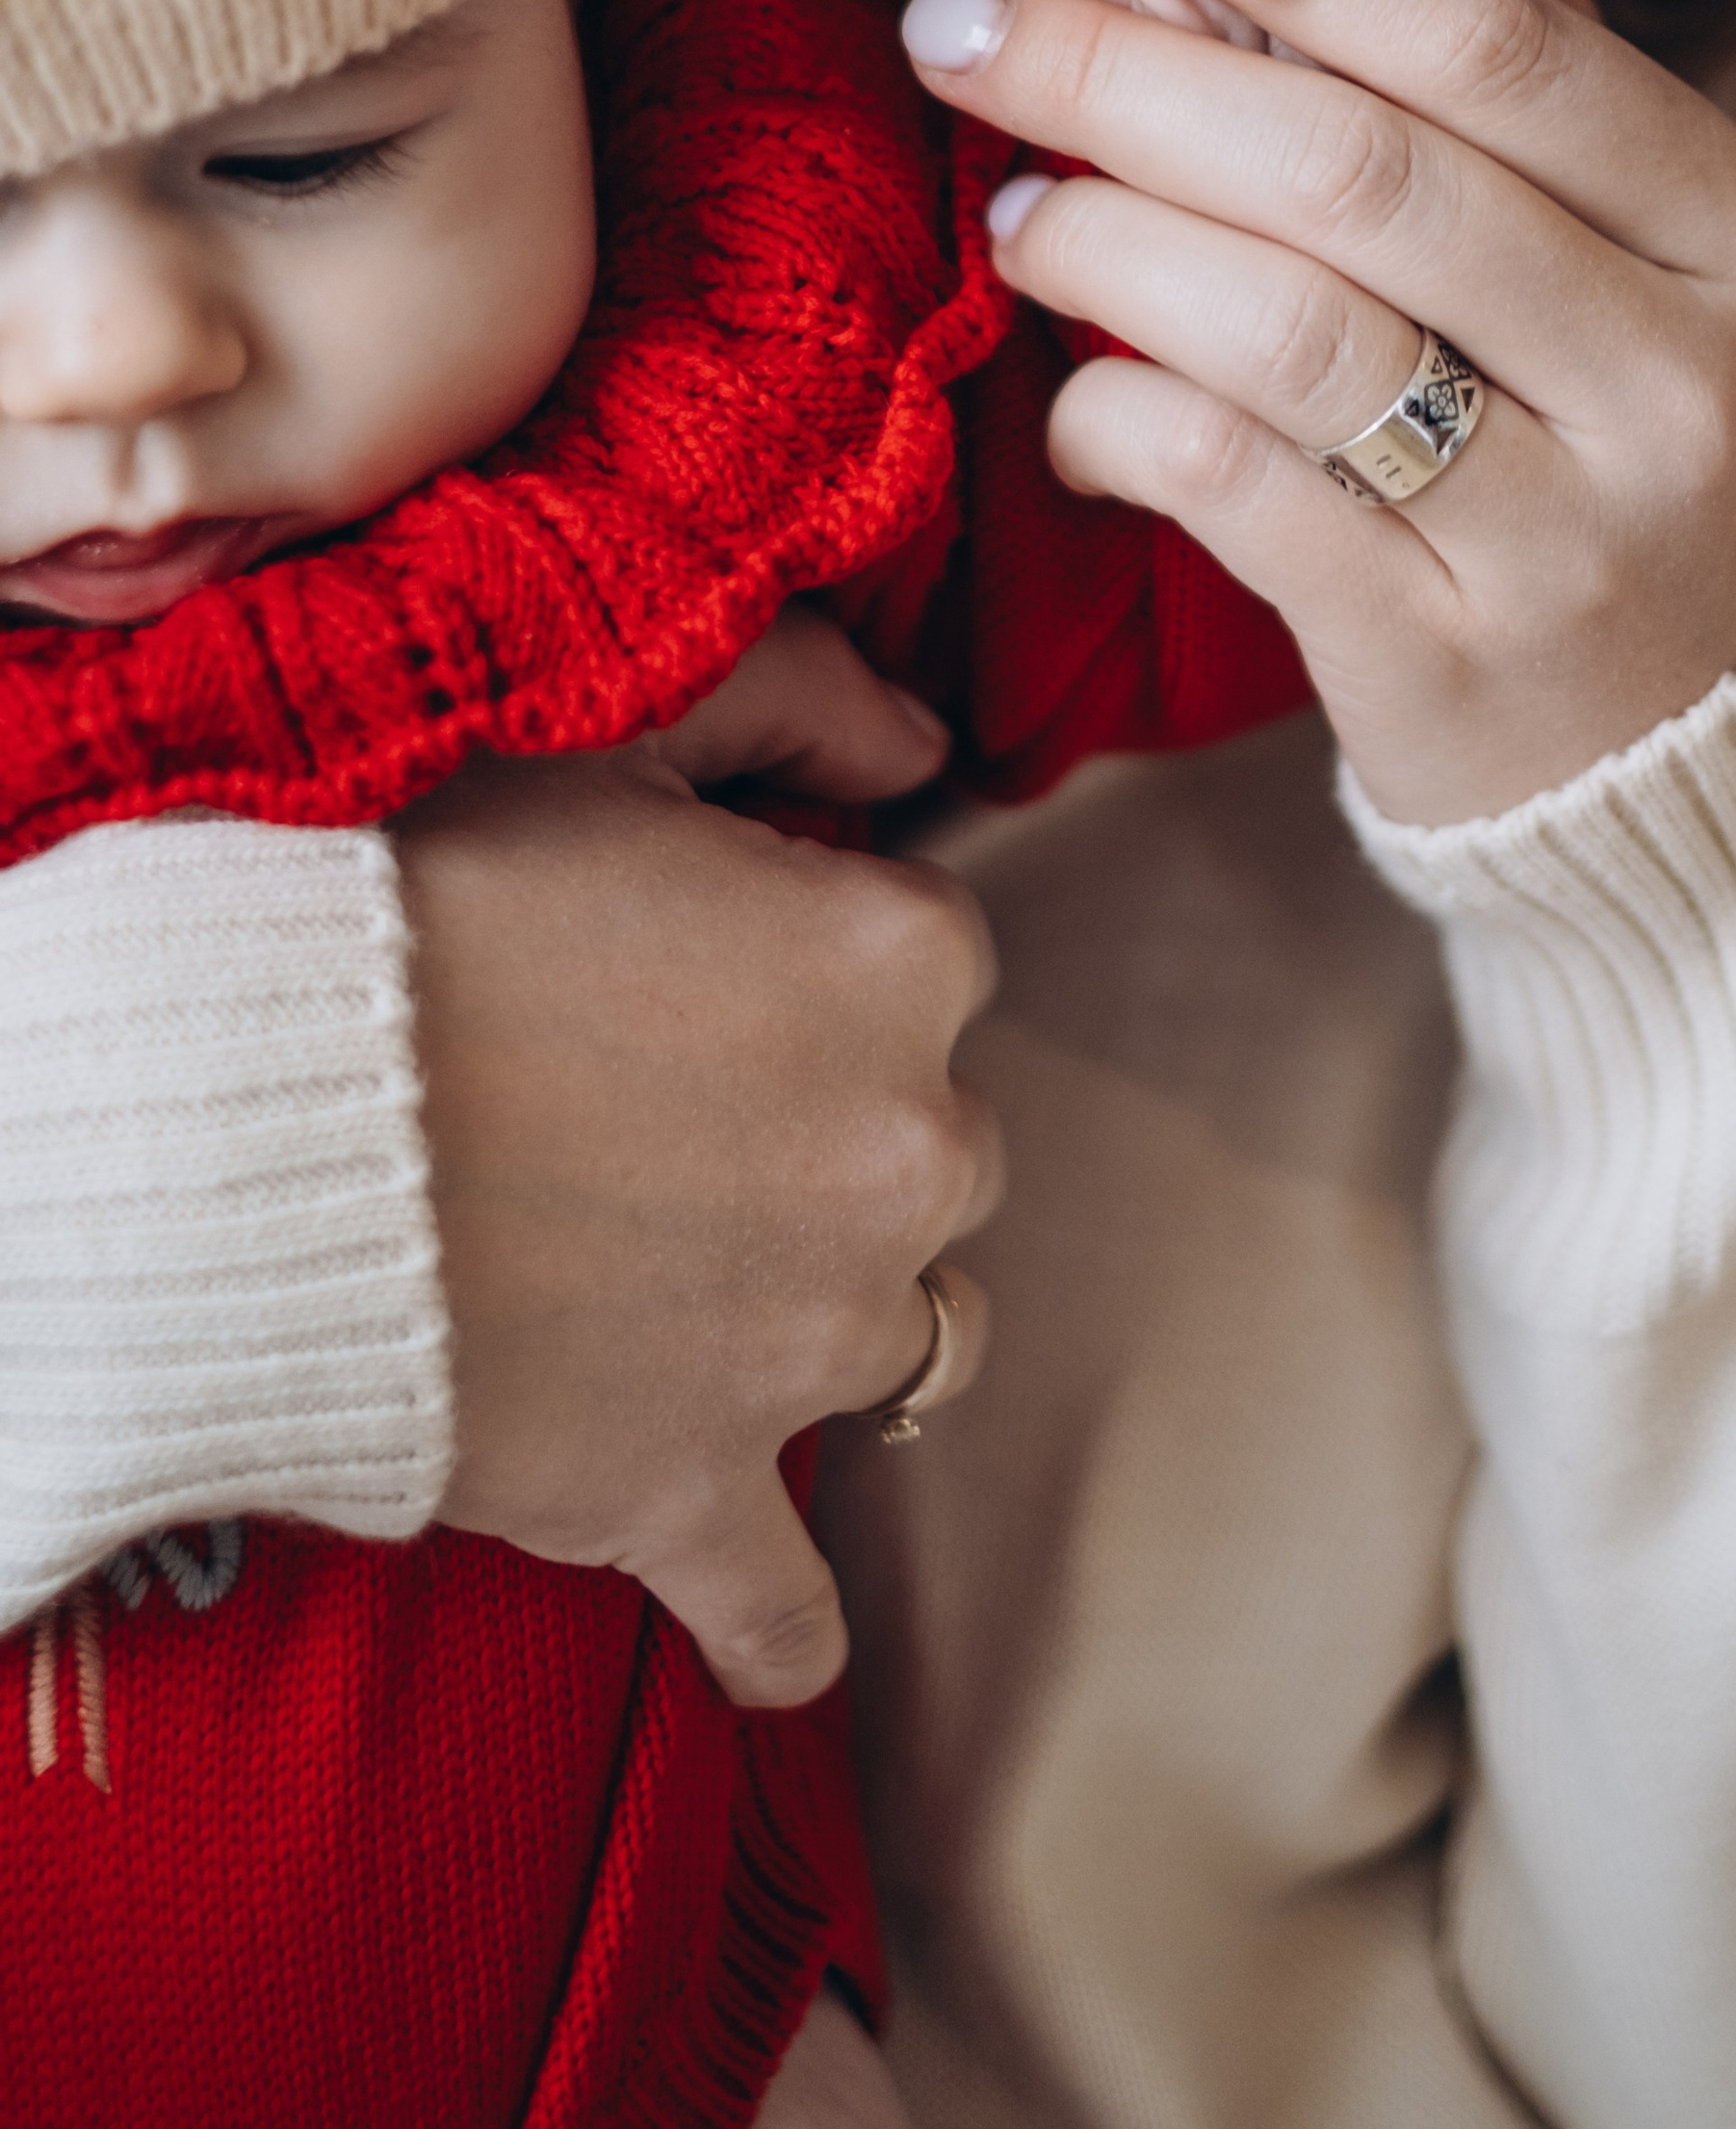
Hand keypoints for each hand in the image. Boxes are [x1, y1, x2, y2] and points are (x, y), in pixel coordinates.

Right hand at [396, 613, 998, 1705]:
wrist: (219, 1106)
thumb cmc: (401, 884)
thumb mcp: (607, 720)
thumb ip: (799, 692)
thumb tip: (921, 740)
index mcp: (900, 954)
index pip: (924, 957)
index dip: (804, 956)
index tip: (689, 964)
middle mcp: (905, 1149)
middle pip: (928, 1149)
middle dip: (825, 1134)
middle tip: (657, 1113)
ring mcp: (806, 1339)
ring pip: (894, 1337)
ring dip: (808, 1313)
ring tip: (675, 1277)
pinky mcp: (686, 1488)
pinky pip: (781, 1601)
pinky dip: (775, 1617)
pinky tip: (771, 1631)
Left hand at [904, 0, 1735, 825]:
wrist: (1697, 742)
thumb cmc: (1609, 433)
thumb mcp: (1624, 254)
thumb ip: (1479, 94)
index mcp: (1730, 227)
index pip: (1486, 37)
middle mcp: (1673, 376)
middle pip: (1356, 169)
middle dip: (1121, 76)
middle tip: (963, 30)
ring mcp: (1572, 535)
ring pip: (1283, 330)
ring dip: (1101, 244)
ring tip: (1018, 215)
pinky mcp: (1446, 663)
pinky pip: (1233, 490)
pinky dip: (1118, 418)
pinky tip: (1081, 403)